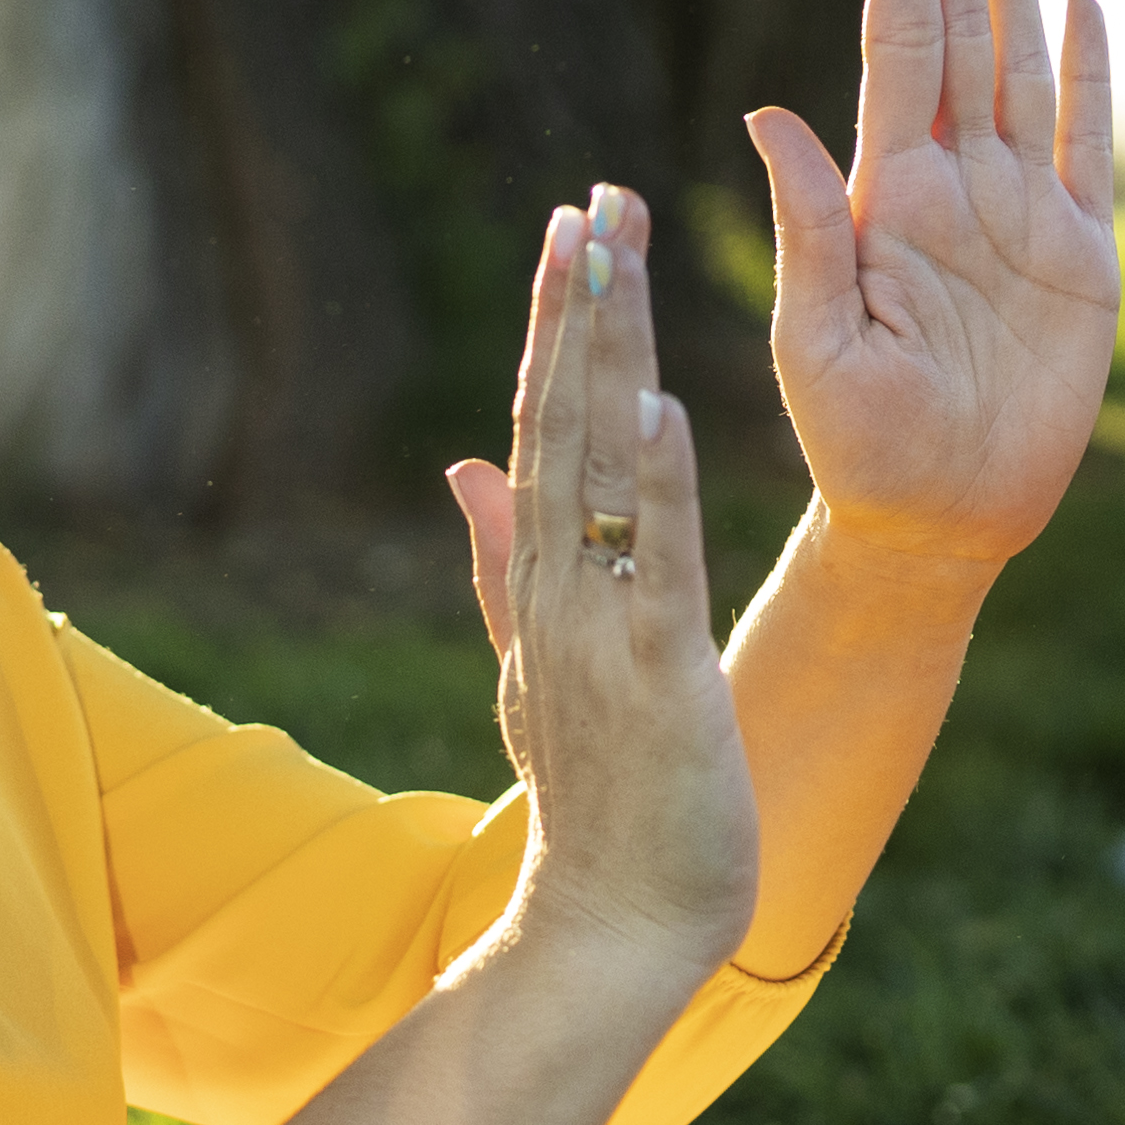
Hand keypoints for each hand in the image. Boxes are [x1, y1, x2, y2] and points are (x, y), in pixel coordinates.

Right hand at [447, 191, 760, 979]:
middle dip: (578, 307)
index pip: (542, 425)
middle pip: (559, 421)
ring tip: (614, 256)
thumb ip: (497, 565)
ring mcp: (599, 630)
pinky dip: (654, 485)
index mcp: (539, 582)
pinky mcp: (658, 676)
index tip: (574, 227)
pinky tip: (662, 404)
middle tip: (595, 199)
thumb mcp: (537, 667)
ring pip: (596, 467)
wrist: (616, 925)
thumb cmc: (598, 805)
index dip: (558, 324)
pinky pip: (655, 564)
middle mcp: (556, 590)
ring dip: (606, 357)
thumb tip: (462, 462)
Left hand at [750, 0, 1118, 576]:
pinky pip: (1089, 147)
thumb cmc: (857, 446)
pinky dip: (1090, 76)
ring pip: (1019, 66)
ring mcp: (1021, 216)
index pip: (896, 44)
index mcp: (887, 196)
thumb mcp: (815, 339)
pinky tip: (1081, 5)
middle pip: (956, 31)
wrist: (936, 525)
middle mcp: (953, 186)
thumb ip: (807, 226)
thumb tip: (768, 112)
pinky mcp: (1082, 261)